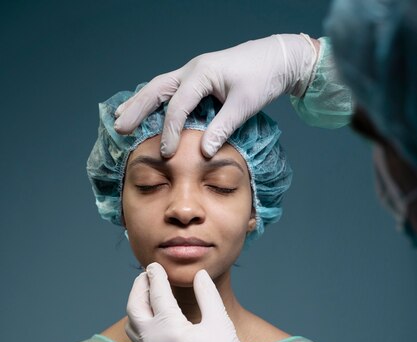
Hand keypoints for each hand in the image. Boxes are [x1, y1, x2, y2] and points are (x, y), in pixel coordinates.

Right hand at [114, 34, 317, 157]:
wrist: (277, 58)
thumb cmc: (263, 77)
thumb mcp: (245, 105)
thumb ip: (223, 128)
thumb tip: (202, 151)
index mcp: (202, 73)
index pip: (178, 106)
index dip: (170, 131)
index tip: (166, 153)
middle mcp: (192, 70)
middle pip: (156, 90)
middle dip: (136, 109)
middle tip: (119, 128)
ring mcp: (192, 72)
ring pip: (158, 87)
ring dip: (139, 103)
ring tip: (120, 118)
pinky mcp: (197, 79)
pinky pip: (168, 89)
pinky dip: (153, 100)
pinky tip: (143, 110)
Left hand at [125, 263, 256, 341]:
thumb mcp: (220, 322)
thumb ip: (207, 295)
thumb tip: (199, 275)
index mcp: (168, 329)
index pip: (157, 294)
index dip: (156, 276)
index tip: (155, 265)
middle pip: (134, 307)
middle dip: (139, 288)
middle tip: (146, 276)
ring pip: (131, 326)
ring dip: (136, 307)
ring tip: (147, 295)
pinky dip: (138, 326)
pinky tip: (150, 321)